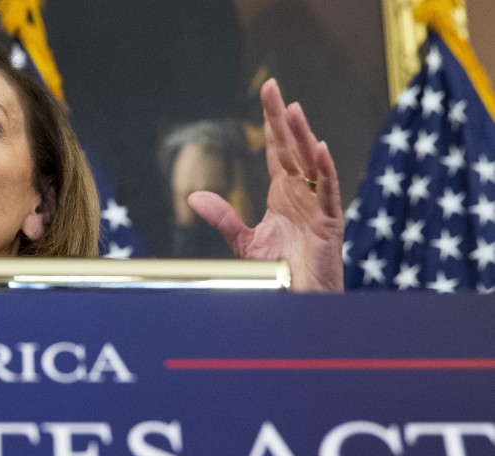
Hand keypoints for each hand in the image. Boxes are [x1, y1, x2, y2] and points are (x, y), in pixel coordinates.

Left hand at [187, 78, 344, 291]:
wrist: (298, 298)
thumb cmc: (280, 271)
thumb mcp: (244, 241)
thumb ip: (223, 217)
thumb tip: (194, 197)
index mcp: (284, 194)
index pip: (278, 149)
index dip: (271, 121)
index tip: (267, 91)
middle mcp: (302, 194)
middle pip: (292, 147)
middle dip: (282, 118)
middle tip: (272, 87)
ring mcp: (318, 205)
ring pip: (312, 164)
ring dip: (303, 137)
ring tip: (293, 110)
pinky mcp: (330, 223)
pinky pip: (329, 193)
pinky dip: (325, 171)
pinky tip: (320, 150)